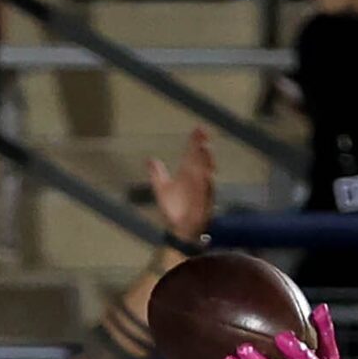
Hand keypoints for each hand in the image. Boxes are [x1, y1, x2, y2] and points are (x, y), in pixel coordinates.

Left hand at [148, 128, 217, 248]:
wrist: (178, 229)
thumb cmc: (173, 210)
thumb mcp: (161, 189)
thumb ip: (157, 174)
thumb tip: (150, 159)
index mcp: (187, 174)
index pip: (193, 153)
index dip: (196, 141)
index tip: (199, 128)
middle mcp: (196, 180)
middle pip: (201, 160)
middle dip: (202, 148)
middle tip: (203, 135)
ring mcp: (202, 191)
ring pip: (206, 173)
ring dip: (206, 162)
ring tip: (205, 150)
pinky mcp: (205, 204)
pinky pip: (207, 192)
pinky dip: (207, 184)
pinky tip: (206, 174)